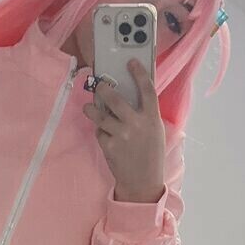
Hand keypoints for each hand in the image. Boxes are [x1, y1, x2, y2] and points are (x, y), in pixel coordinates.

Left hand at [83, 58, 165, 203]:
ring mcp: (121, 135)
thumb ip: (144, 114)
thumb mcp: (155, 130)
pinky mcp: (109, 146)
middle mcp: (136, 124)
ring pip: (100, 115)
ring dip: (92, 109)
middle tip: (99, 84)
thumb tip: (127, 95)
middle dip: (104, 89)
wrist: (143, 181)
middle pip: (115, 99)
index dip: (139, 73)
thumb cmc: (151, 153)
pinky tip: (105, 134)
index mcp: (152, 118)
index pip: (147, 89)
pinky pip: (100, 132)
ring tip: (89, 107)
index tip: (131, 62)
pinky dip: (100, 131)